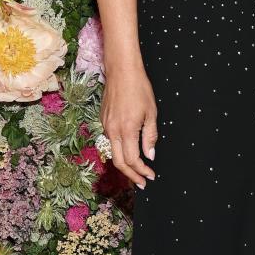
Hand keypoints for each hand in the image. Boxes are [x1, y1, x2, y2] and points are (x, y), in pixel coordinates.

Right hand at [101, 62, 157, 188]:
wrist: (121, 71)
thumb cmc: (139, 89)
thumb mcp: (151, 113)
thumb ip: (150, 136)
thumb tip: (150, 155)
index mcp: (126, 130)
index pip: (132, 160)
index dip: (142, 172)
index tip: (150, 177)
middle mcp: (112, 131)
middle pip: (119, 163)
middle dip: (131, 176)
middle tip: (142, 183)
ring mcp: (106, 126)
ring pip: (113, 152)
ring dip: (125, 164)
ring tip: (137, 171)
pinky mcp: (103, 121)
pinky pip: (110, 140)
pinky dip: (120, 150)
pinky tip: (129, 151)